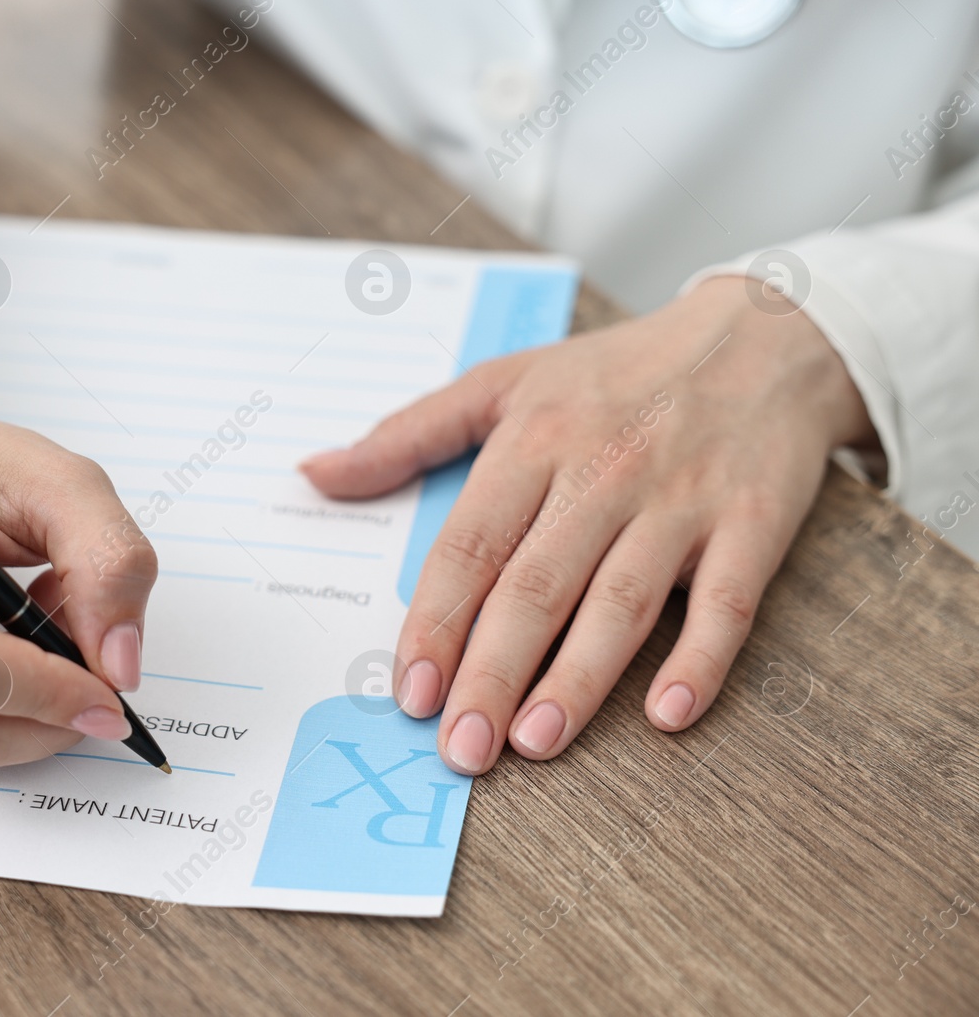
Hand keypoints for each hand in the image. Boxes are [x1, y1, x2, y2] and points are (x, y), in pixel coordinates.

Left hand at [300, 276, 875, 773]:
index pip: (471, 545)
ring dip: (577, 680)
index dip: (435, 621)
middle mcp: (603, 473)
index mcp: (535, 440)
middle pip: (536, 587)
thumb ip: (407, 435)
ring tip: (534, 744)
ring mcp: (681, 502)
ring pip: (620, 603)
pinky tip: (669, 715)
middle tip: (460, 749)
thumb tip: (315, 475)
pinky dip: (701, 660)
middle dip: (491, 674)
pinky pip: (726, 603)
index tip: (408, 690)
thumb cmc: (617, 370)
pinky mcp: (752, 525)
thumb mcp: (505, 381)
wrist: (766, 333)